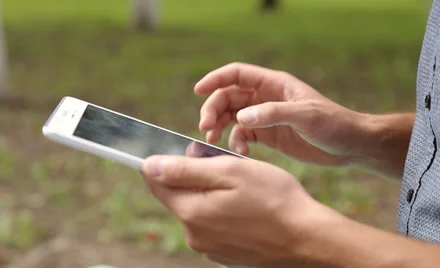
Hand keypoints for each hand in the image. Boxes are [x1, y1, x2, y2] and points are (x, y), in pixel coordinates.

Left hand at [141, 155, 342, 266]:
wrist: (307, 238)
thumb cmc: (273, 199)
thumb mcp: (230, 172)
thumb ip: (185, 169)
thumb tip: (149, 165)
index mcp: (191, 212)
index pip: (156, 182)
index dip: (163, 161)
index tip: (181, 149)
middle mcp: (194, 235)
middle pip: (177, 195)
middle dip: (191, 173)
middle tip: (220, 159)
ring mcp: (209, 247)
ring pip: (196, 208)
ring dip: (208, 191)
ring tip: (238, 183)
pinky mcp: (224, 253)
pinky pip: (211, 224)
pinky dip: (220, 209)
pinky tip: (243, 204)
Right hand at [195, 62, 370, 166]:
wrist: (349, 146)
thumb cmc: (333, 123)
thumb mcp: (305, 115)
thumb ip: (273, 113)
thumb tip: (241, 117)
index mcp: (273, 84)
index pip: (237, 74)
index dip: (216, 79)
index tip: (198, 91)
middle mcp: (265, 98)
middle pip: (228, 97)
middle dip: (213, 109)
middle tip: (205, 128)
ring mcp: (265, 117)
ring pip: (231, 117)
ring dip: (219, 127)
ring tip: (212, 141)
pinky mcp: (267, 135)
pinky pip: (242, 135)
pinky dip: (236, 143)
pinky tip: (240, 153)